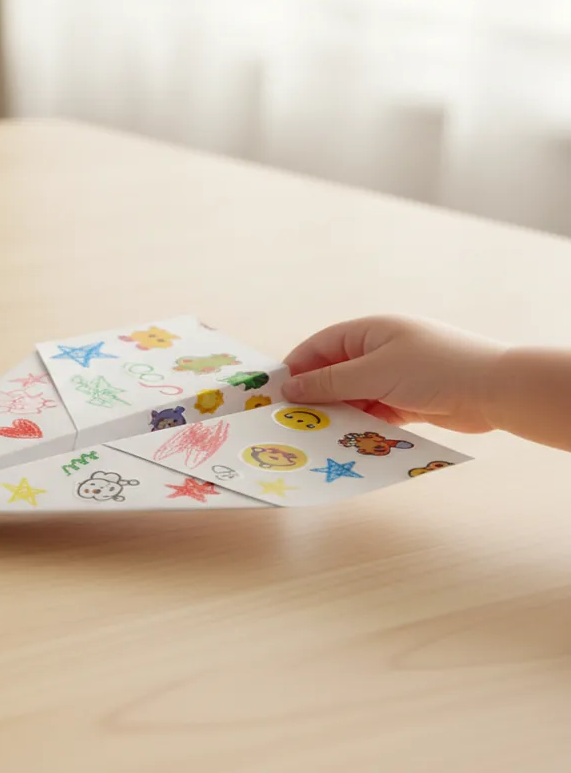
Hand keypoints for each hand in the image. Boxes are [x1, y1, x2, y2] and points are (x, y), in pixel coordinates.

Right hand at [281, 315, 505, 432]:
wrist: (496, 390)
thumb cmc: (435, 369)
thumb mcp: (374, 373)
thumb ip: (329, 382)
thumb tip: (290, 388)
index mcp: (369, 331)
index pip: (319, 346)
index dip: (297, 368)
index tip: (275, 395)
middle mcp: (379, 350)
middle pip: (334, 373)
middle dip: (315, 396)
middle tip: (293, 422)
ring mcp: (394, 375)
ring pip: (353, 396)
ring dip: (338, 414)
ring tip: (318, 436)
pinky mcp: (408, 400)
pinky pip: (373, 412)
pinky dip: (361, 424)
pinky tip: (347, 441)